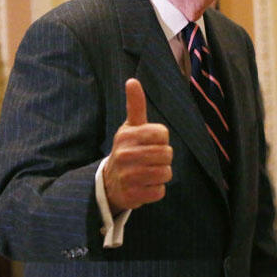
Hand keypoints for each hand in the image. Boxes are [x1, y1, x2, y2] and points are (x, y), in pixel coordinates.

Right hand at [103, 78, 172, 214]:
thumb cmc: (127, 149)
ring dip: (161, 174)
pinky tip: (144, 186)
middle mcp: (125, 155)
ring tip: (148, 172)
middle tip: (150, 159)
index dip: (161, 139)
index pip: (162, 134)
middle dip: (164, 158)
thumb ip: (135, 104)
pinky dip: (156, 190)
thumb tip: (132, 80)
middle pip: (167, 154)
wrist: (109, 182)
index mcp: (126, 135)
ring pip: (166, 173)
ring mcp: (127, 176)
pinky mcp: (132, 195)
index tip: (150, 142)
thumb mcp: (130, 126)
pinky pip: (160, 191)